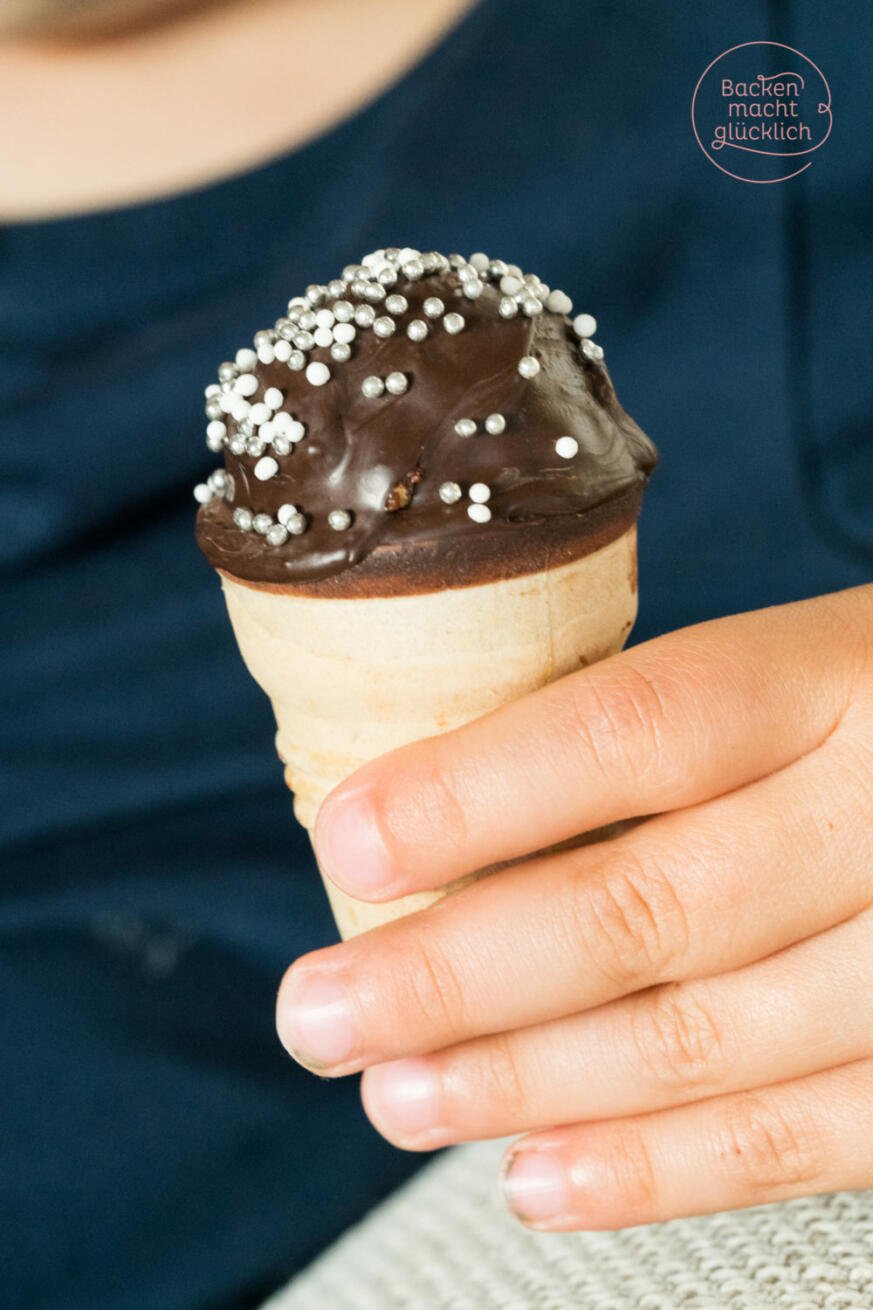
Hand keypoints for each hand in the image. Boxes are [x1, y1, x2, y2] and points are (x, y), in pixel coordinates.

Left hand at [276, 585, 872, 1230]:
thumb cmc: (868, 719)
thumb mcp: (791, 672)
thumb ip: (655, 737)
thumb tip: (437, 821)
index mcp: (832, 679)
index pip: (637, 728)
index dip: (478, 793)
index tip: (346, 842)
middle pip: (647, 907)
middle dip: (456, 976)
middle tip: (321, 1011)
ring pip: (702, 1039)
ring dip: (524, 1083)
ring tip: (397, 1096)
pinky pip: (796, 1142)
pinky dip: (652, 1173)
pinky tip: (533, 1177)